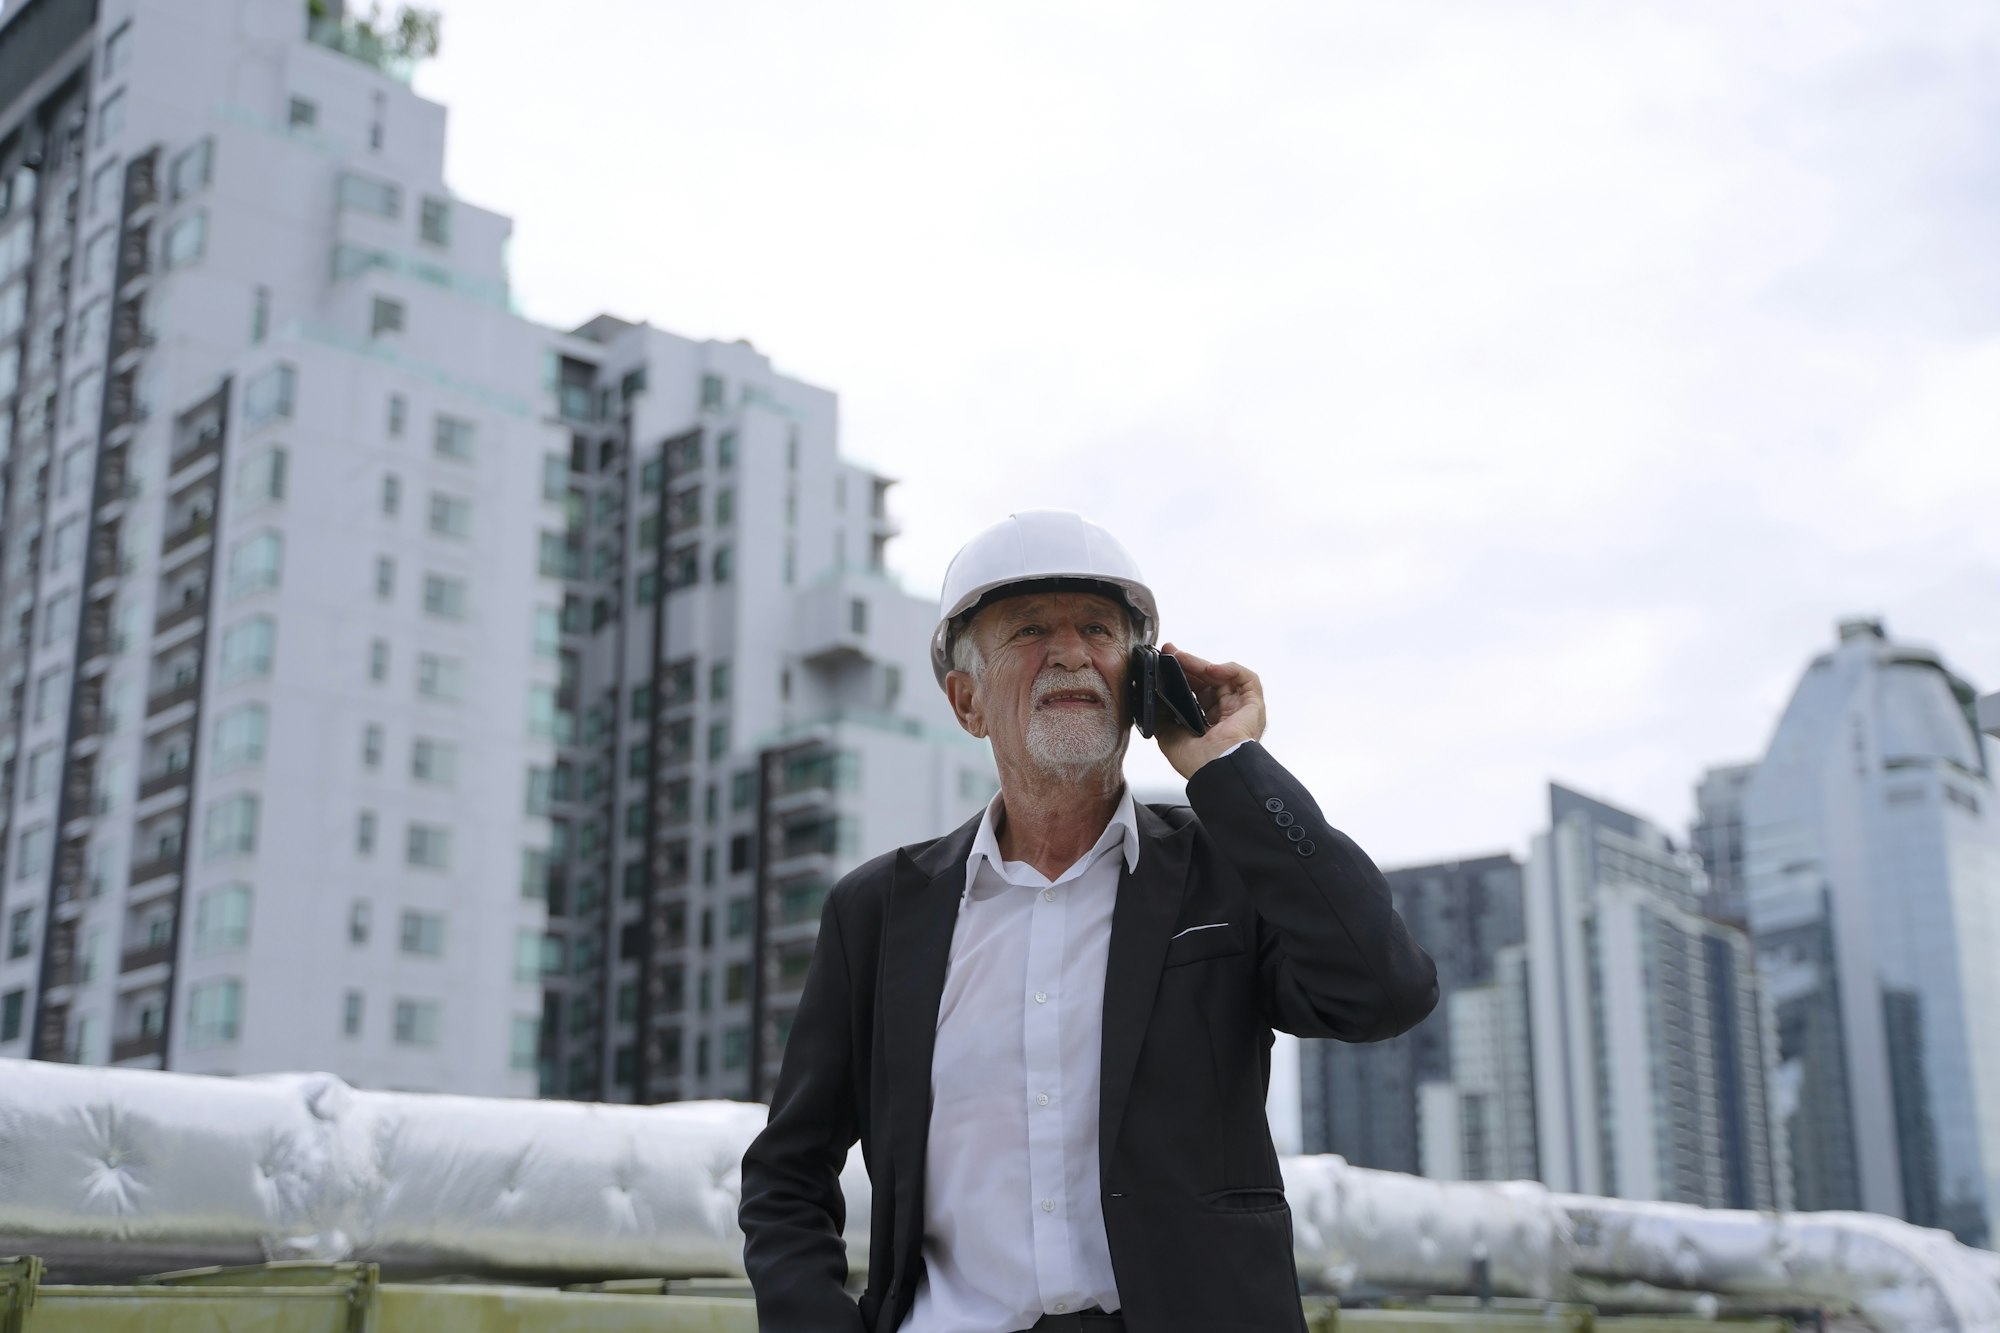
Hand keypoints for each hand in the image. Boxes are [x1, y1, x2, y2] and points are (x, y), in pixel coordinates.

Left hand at [1154, 643, 1265, 779]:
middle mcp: (1225, 716)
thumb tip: (1155, 697)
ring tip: (1183, 659)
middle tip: (1171, 654)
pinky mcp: (1254, 705)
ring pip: (1223, 677)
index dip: (1181, 677)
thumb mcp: (1169, 736)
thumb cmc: (1196, 762)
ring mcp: (1240, 710)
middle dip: (1188, 666)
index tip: (1165, 663)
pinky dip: (1230, 669)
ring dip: (1202, 665)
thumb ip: (1163, 716)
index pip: (1195, 694)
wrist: (1215, 770)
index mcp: (1208, 725)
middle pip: (1207, 682)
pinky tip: (1211, 669)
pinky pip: (1246, 679)